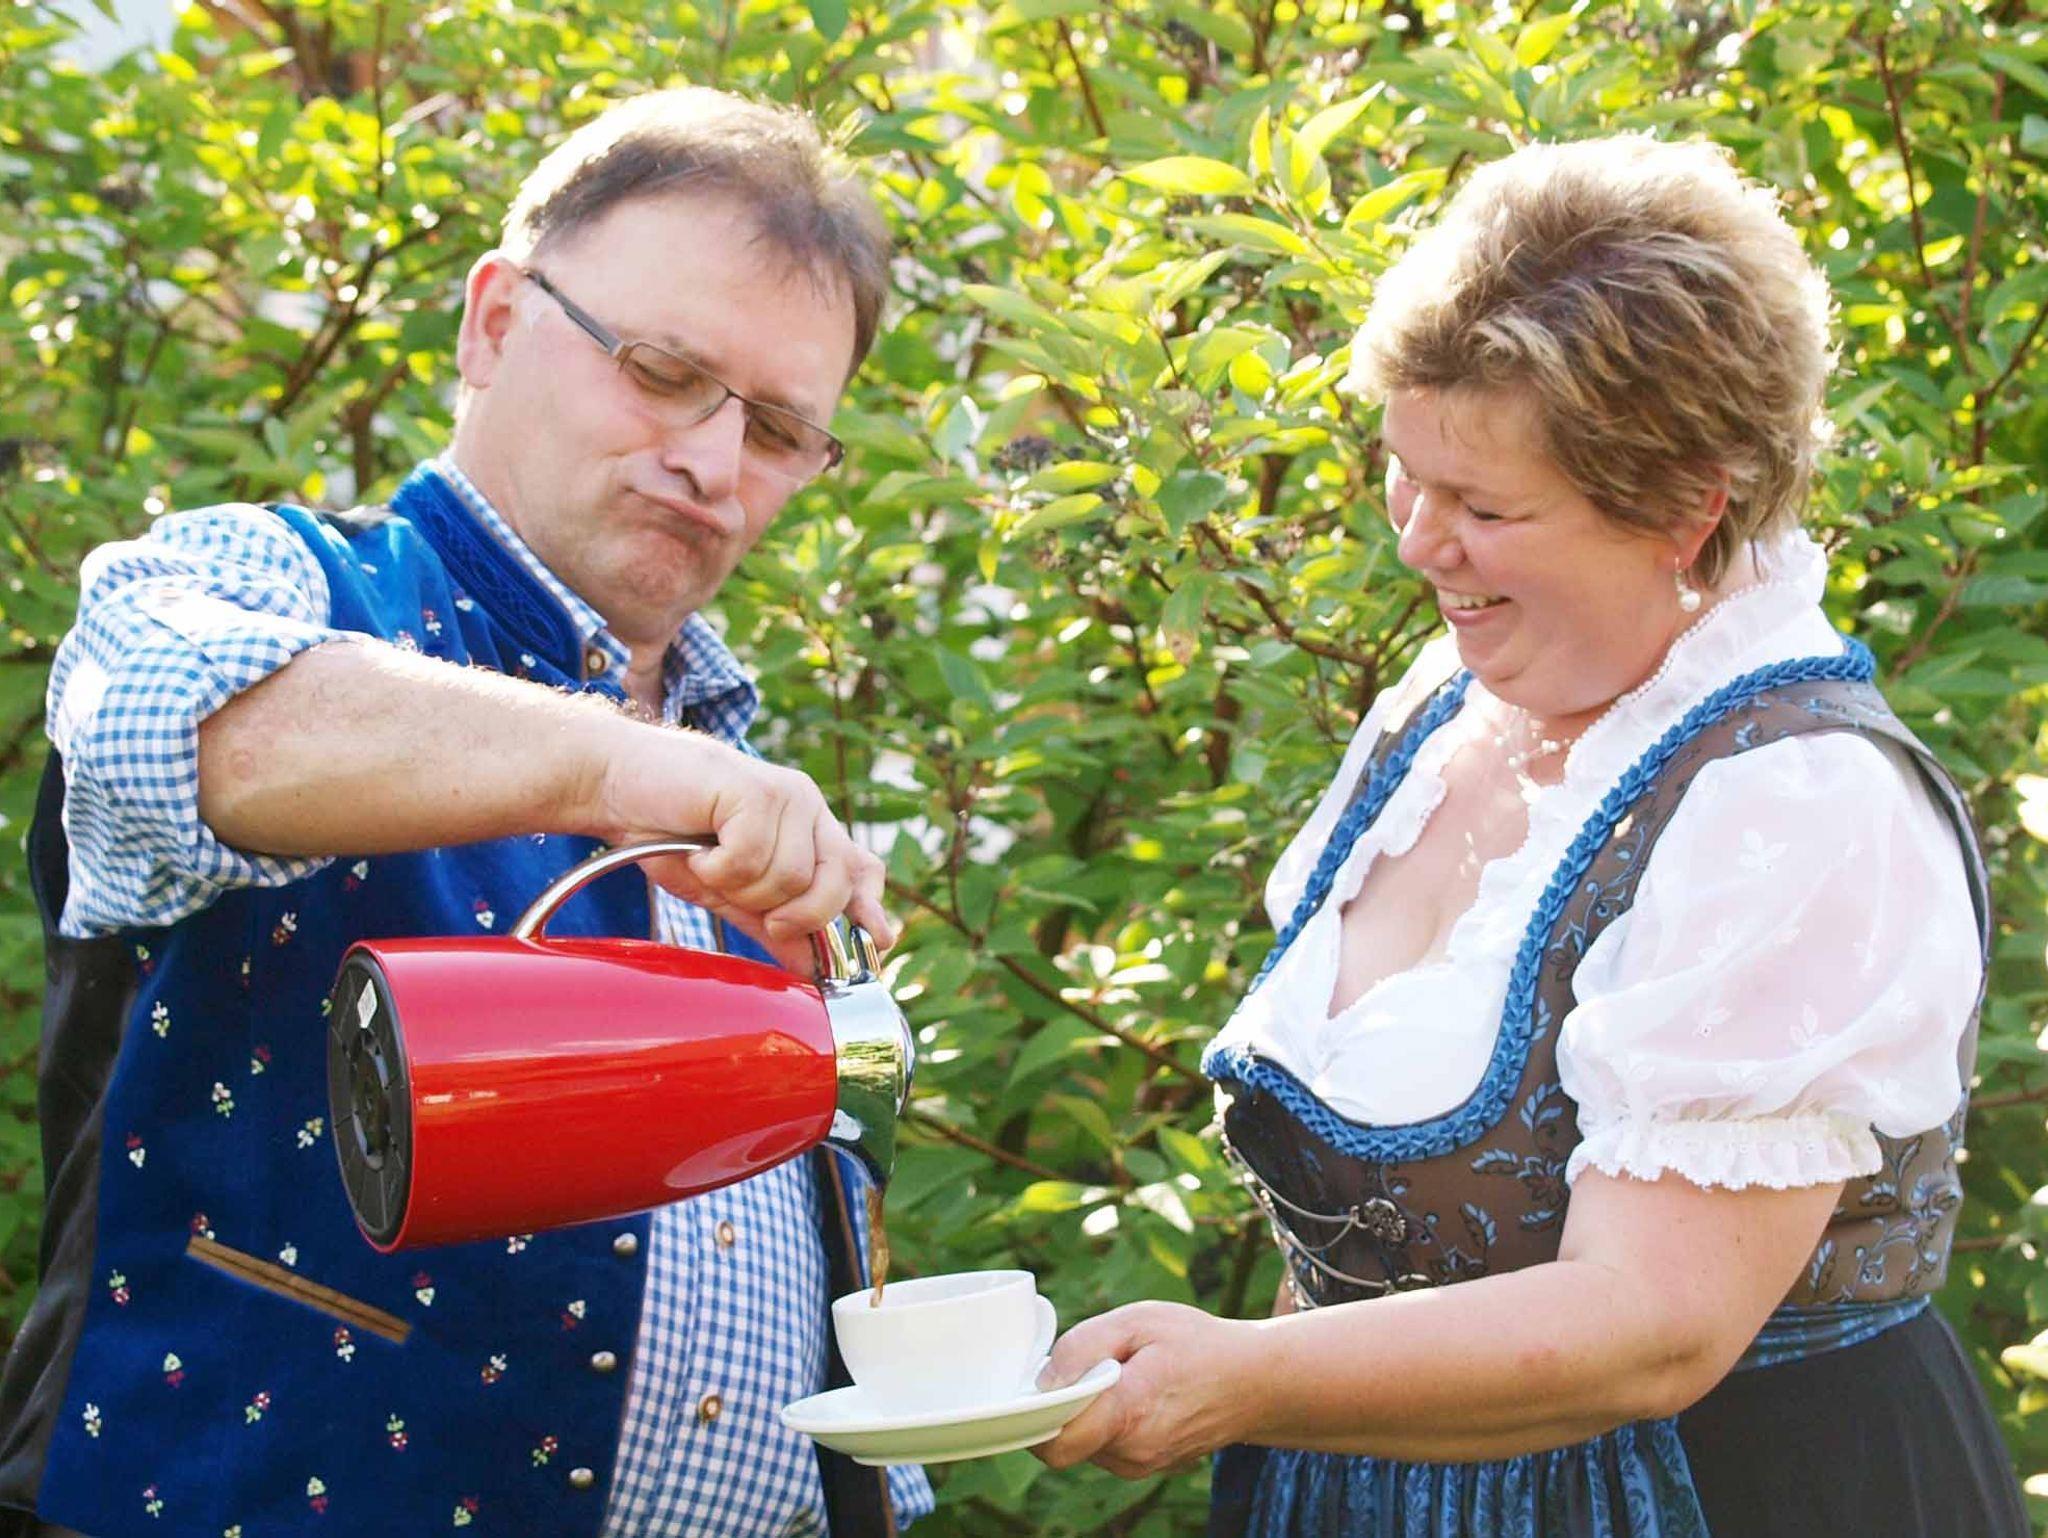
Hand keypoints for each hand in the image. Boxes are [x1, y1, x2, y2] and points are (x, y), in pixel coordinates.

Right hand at [590, 722, 894, 971]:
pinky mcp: (757, 790)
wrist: (616, 784)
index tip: (875, 942)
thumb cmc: (670, 834)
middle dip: (790, 915)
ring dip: (739, 888)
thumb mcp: (729, 891)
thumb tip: (813, 969)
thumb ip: (772, 923)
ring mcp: (787, 795)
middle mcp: (807, 808)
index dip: (867, 909)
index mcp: (810, 828)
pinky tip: (697, 848)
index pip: (862, 870)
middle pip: (831, 888)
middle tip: (739, 899)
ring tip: (709, 861)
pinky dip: (717, 868)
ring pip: (790, 880)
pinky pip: (753, 860)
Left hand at [1031, 1302, 1265, 1479]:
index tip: (1038, 1383)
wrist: (1255, 1381)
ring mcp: (1141, 1465)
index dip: (1032, 1414)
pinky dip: (1105, 1422)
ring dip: (1085, 1413)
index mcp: (1128, 1413)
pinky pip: (1105, 1448)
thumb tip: (1044, 1379)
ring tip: (1118, 1375)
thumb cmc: (1198, 1344)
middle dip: (1060, 1406)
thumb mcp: (1138, 1321)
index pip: (1054, 1441)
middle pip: (1064, 1441)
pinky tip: (1130, 1393)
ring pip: (1084, 1445)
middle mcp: (1132, 1452)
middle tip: (1083, 1367)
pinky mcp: (1148, 1467)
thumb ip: (1083, 1346)